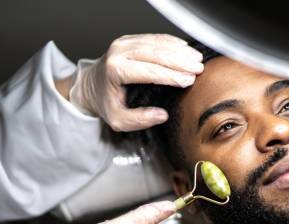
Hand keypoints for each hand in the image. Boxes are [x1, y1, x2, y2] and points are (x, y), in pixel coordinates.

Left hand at [70, 34, 203, 130]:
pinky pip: (154, 38)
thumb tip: (161, 115)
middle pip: (156, 54)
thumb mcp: (118, 120)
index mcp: (115, 71)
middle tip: (198, 69)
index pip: (149, 71)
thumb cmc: (105, 102)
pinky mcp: (130, 39)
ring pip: (157, 43)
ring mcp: (124, 43)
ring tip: (197, 60)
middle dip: (180, 61)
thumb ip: (139, 120)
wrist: (90, 85)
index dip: (171, 76)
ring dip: (179, 51)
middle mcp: (119, 52)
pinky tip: (186, 49)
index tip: (188, 81)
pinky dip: (172, 42)